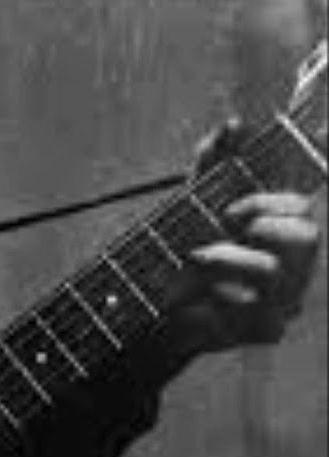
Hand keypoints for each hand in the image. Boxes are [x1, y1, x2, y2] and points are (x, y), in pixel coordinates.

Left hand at [171, 120, 323, 354]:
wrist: (151, 304)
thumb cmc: (179, 251)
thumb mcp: (192, 202)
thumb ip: (213, 162)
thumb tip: (232, 123)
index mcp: (282, 230)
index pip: (301, 206)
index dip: (271, 199)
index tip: (230, 208)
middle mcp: (294, 264)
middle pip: (308, 235)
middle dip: (260, 224)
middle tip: (221, 228)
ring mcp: (285, 298)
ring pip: (274, 270)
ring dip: (227, 259)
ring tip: (197, 260)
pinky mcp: (267, 329)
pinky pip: (257, 310)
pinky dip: (222, 298)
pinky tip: (204, 297)